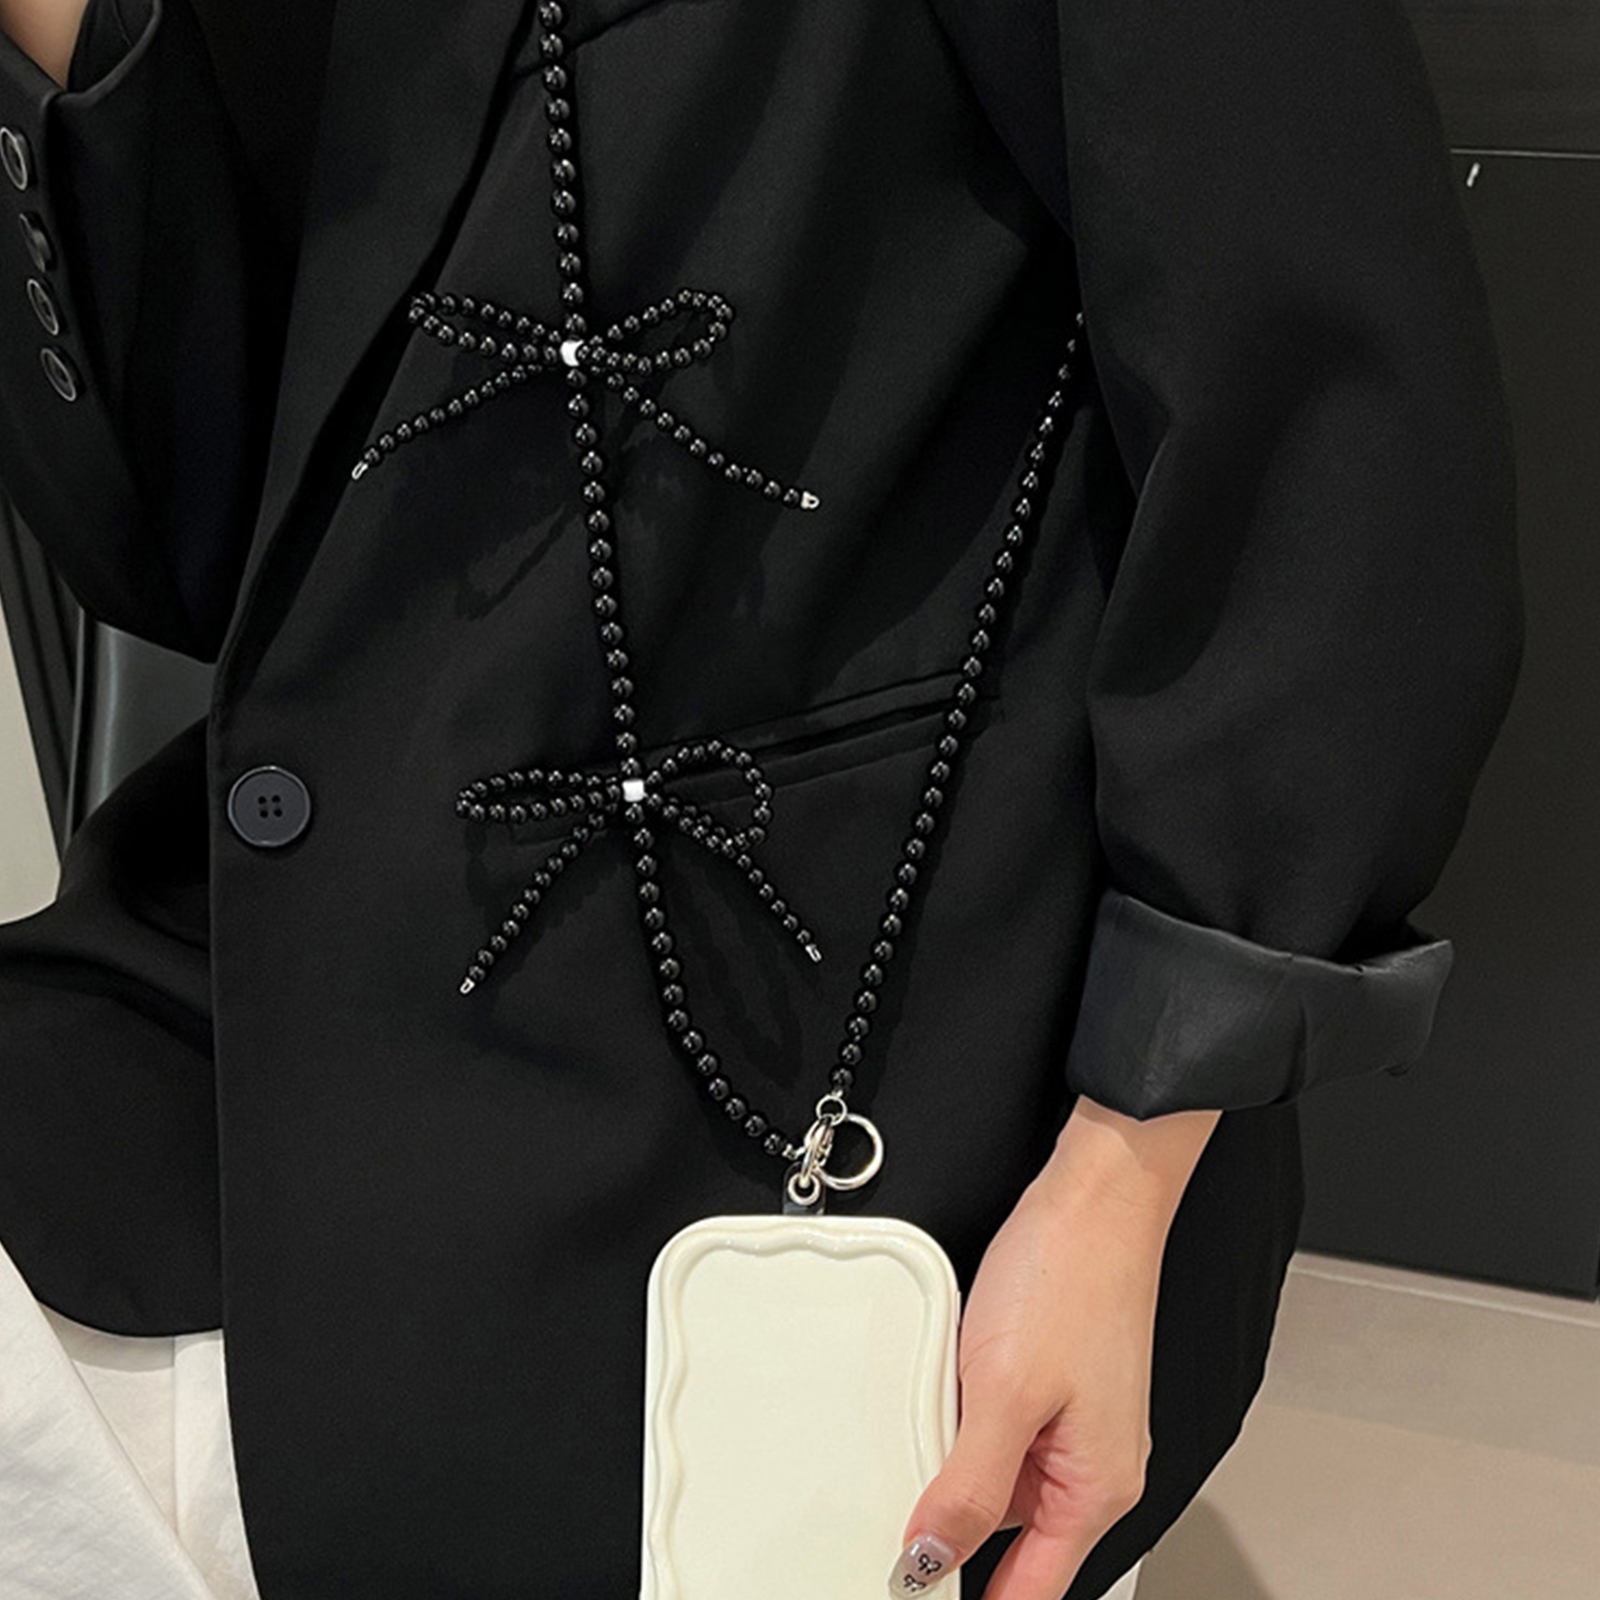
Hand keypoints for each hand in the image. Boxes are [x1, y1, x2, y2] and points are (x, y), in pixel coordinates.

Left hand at [888, 1098, 1219, 1599]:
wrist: (1094, 1194)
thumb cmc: (1073, 1275)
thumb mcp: (1006, 1392)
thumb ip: (968, 1486)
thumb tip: (929, 1560)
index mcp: (1095, 1488)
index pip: (1029, 1592)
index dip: (964, 1599)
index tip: (909, 1591)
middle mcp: (1089, 1465)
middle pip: (1006, 1536)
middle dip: (948, 1523)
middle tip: (900, 1500)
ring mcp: (1070, 1421)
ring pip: (994, 1477)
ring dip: (953, 1461)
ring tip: (937, 1411)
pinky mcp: (1048, 1381)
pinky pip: (995, 1427)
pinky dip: (963, 1417)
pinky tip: (945, 1383)